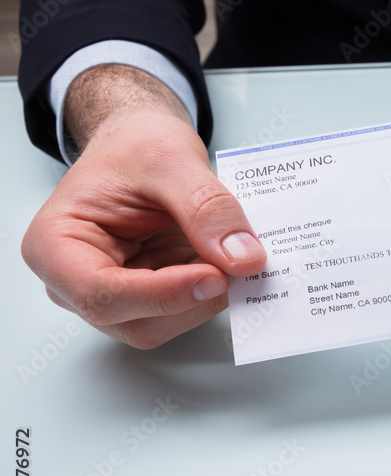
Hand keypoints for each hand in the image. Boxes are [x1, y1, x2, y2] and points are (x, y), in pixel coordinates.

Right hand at [21, 65, 266, 347]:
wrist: (140, 145)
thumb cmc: (133, 147)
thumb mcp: (171, 160)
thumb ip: (206, 209)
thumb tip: (244, 258)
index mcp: (56, 246)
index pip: (102, 294)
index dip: (163, 294)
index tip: (215, 276)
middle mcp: (77, 283)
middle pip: (138, 321)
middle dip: (194, 297)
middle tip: (240, 263)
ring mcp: (117, 297)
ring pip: (168, 323)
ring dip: (208, 295)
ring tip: (232, 250)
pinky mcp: (152, 299)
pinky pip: (187, 311)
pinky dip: (214, 290)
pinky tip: (227, 259)